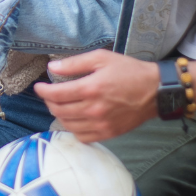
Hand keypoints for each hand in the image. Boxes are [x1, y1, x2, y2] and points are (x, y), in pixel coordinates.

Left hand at [34, 50, 159, 142]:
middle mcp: (94, 109)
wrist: (156, 91)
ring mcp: (101, 124)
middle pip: (59, 111)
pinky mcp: (109, 133)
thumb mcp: (101, 58)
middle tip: (49, 94)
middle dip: (49, 102)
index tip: (39, 87)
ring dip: (59, 115)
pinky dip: (73, 128)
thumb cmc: (129, 71)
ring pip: (68, 125)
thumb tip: (52, 67)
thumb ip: (74, 63)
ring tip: (60, 105)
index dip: (43, 91)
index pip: (56, 94)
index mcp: (91, 89)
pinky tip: (74, 119)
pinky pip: (82, 136)